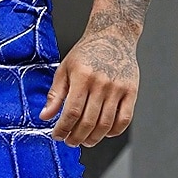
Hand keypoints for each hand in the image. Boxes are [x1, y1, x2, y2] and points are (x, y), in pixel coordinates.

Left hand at [39, 28, 139, 146]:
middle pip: (88, 122)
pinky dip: (113, 131)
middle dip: (76, 138)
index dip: (63, 129)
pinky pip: (124, 120)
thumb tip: (45, 116)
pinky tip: (104, 133)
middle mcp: (102, 83)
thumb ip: (55, 94)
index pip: (71, 113)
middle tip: (70, 141)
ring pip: (105, 125)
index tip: (57, 136)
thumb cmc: (87, 52)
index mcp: (83, 77)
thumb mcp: (65, 69)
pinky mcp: (131, 92)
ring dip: (93, 138)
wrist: (114, 35)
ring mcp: (118, 89)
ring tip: (85, 141)